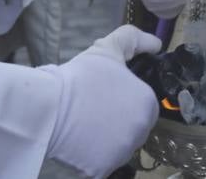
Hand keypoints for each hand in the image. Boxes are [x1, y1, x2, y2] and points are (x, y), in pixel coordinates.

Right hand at [42, 26, 160, 175]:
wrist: (49, 106)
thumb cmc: (81, 77)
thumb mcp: (108, 48)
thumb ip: (135, 40)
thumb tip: (156, 44)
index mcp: (147, 105)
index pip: (144, 107)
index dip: (126, 100)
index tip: (106, 96)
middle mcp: (141, 133)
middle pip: (133, 129)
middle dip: (118, 121)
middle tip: (93, 109)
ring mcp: (122, 155)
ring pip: (119, 147)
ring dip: (106, 139)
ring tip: (83, 124)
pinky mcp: (102, 171)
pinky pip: (101, 164)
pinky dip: (91, 156)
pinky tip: (78, 141)